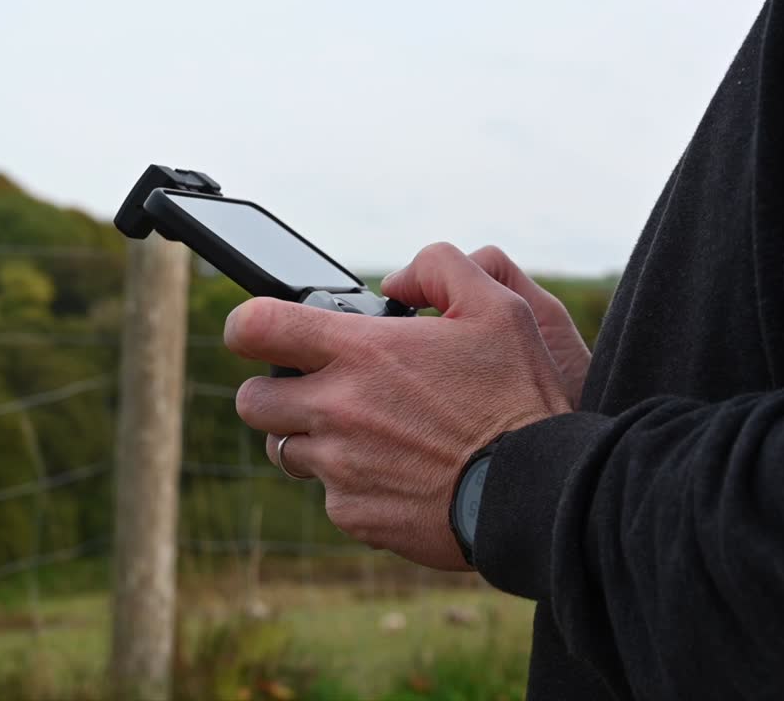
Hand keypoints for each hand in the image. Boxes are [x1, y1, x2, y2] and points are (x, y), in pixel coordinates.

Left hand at [225, 243, 572, 569]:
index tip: (257, 332)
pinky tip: (399, 475)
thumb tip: (396, 279)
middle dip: (275, 392)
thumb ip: (440, 268)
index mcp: (362, 352)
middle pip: (251, 401)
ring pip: (286, 452)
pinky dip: (352, 485)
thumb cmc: (520, 397)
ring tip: (367, 435)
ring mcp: (341, 468)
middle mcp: (338, 410)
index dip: (246, 325)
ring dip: (313, 440)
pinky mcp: (354, 515)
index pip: (254, 328)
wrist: (537, 491)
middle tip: (317, 390)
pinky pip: (329, 498)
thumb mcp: (499, 306)